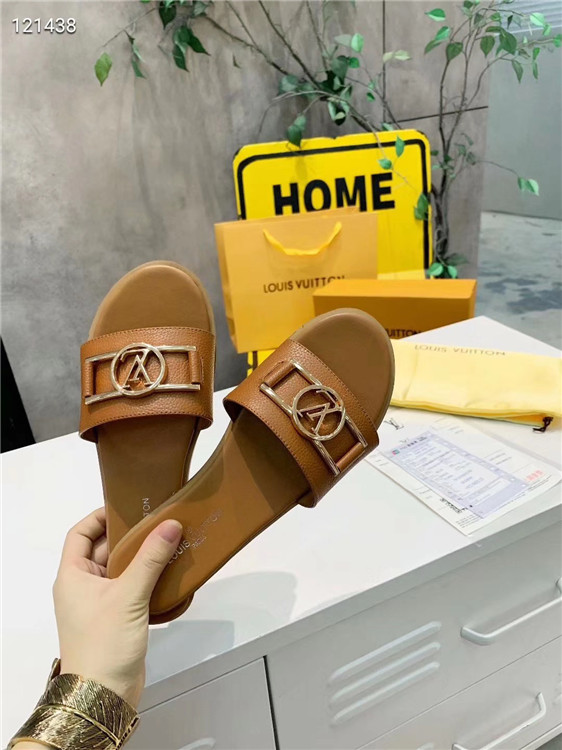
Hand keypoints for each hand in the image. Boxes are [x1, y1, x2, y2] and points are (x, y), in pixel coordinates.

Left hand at [53, 507, 181, 707]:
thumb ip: (150, 558)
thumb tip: (170, 524)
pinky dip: (147, 577)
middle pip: (102, 549)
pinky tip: (169, 570)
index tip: (126, 507)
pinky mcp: (116, 618)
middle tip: (157, 521)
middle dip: (129, 536)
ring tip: (168, 541)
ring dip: (141, 557)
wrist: (104, 694)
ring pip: (120, 569)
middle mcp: (82, 587)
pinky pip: (131, 587)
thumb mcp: (128, 595)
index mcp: (72, 576)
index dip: (99, 517)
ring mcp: (99, 603)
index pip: (79, 534)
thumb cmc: (104, 644)